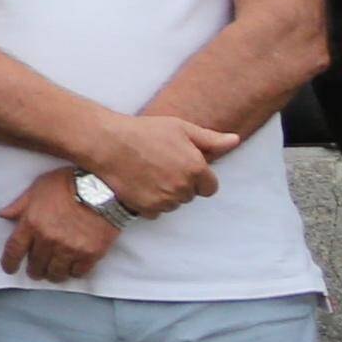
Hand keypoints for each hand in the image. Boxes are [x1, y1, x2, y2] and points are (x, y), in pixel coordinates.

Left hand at [0, 174, 120, 284]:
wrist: (104, 188)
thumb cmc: (69, 184)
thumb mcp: (38, 188)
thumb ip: (19, 205)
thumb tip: (2, 214)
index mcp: (32, 224)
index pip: (14, 250)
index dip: (9, 263)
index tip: (9, 269)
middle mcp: (48, 239)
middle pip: (36, 265)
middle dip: (34, 270)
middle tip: (36, 270)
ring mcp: (70, 248)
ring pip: (56, 273)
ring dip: (53, 274)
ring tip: (53, 272)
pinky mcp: (90, 254)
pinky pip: (78, 272)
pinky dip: (73, 272)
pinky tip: (72, 268)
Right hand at [77, 108, 242, 219]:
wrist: (106, 143)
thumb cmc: (144, 132)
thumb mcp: (180, 128)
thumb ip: (211, 139)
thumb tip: (235, 140)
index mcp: (196, 168)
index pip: (210, 188)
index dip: (198, 178)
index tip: (182, 168)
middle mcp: (183, 187)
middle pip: (190, 196)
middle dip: (180, 185)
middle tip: (161, 167)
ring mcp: (164, 200)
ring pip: (173, 205)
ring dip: (165, 195)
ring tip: (148, 176)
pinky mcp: (146, 208)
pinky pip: (155, 213)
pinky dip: (149, 203)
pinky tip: (139, 186)